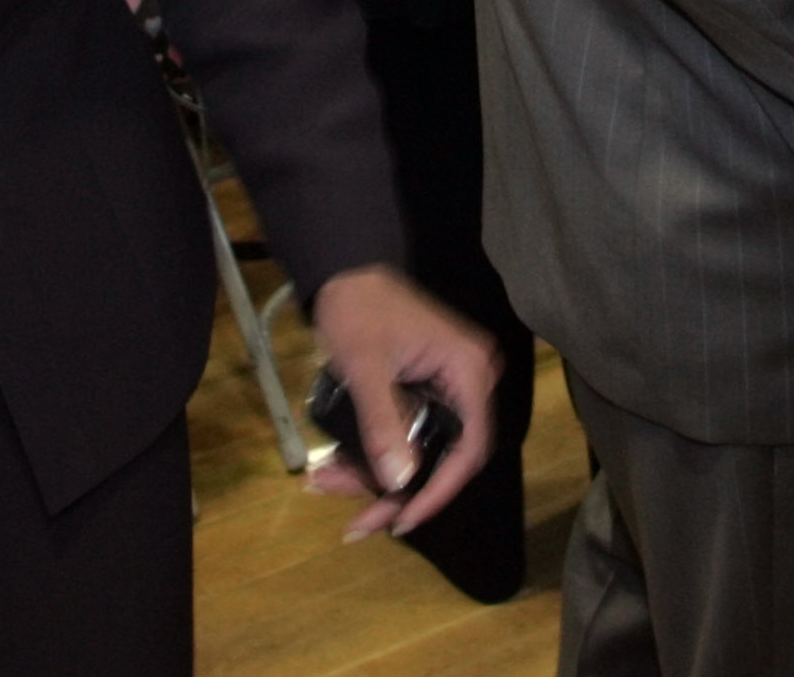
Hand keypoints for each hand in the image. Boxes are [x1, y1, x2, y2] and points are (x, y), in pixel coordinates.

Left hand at [309, 264, 497, 538]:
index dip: (439, 490)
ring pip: (418, 450)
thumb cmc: (359, 308)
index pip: (470, 447)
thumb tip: (399, 483)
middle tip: (354, 522)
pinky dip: (372, 451)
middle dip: (393, 489)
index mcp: (466, 370)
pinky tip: (335, 465)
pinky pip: (405, 433)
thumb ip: (383, 425)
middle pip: (441, 456)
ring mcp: (444, 386)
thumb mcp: (366, 368)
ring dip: (374, 474)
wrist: (342, 270)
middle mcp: (464, 382)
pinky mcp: (422, 390)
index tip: (402, 519)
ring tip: (324, 483)